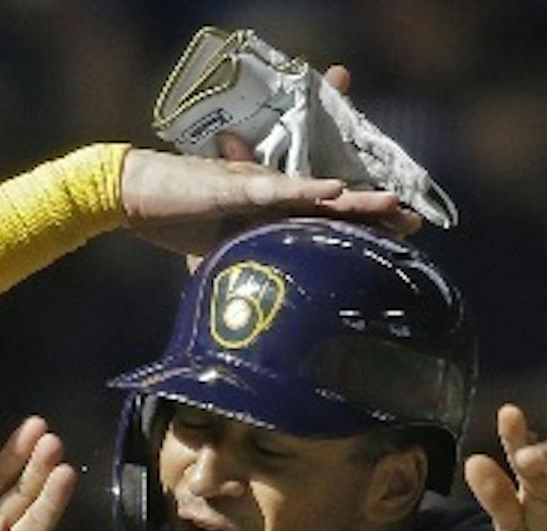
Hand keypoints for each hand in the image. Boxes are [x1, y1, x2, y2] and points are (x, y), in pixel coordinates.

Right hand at [137, 64, 418, 259]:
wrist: (131, 196)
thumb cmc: (175, 221)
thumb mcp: (217, 261)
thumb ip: (242, 278)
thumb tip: (256, 326)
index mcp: (274, 212)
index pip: (326, 221)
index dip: (363, 227)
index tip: (400, 242)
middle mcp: (274, 195)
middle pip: (334, 204)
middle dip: (375, 211)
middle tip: (415, 222)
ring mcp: (258, 188)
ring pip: (316, 194)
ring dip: (355, 199)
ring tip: (393, 203)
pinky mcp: (235, 187)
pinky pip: (276, 189)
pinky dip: (306, 191)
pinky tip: (334, 191)